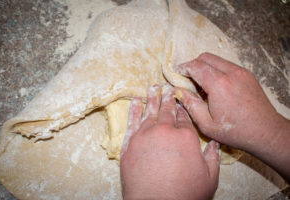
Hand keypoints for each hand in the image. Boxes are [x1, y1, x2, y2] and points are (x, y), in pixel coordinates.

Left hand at [120, 85, 219, 199]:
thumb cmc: (185, 194)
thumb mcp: (209, 178)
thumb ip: (212, 157)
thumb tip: (214, 143)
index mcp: (186, 137)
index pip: (184, 118)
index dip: (183, 109)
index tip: (181, 101)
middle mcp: (165, 131)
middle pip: (167, 111)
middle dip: (169, 99)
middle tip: (168, 88)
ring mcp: (145, 136)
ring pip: (150, 111)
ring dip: (152, 98)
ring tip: (153, 87)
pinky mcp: (130, 144)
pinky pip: (131, 121)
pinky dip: (134, 109)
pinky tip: (136, 100)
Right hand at [174, 52, 289, 181]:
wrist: (266, 132)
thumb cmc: (235, 131)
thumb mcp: (206, 124)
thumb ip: (190, 104)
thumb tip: (178, 92)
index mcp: (219, 84)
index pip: (195, 66)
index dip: (183, 68)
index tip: (175, 72)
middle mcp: (231, 73)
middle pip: (205, 57)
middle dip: (193, 65)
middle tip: (187, 79)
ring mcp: (241, 72)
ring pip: (216, 60)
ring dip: (205, 67)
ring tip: (201, 85)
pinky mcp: (247, 74)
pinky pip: (226, 65)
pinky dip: (216, 70)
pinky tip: (215, 87)